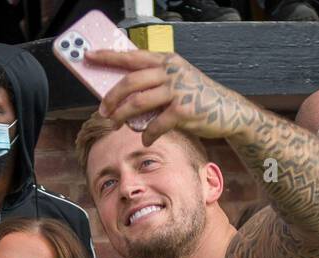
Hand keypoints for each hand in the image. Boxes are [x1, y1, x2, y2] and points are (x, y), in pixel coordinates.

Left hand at [91, 48, 242, 145]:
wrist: (229, 111)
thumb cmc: (200, 98)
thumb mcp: (178, 80)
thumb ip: (156, 81)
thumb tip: (126, 95)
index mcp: (166, 60)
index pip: (132, 56)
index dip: (109, 56)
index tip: (90, 56)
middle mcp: (171, 71)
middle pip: (130, 81)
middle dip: (112, 97)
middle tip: (102, 109)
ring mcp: (177, 90)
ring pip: (138, 102)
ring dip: (122, 116)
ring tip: (114, 125)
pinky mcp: (183, 110)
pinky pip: (156, 124)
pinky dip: (148, 135)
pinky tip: (146, 141)